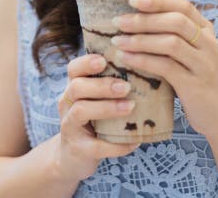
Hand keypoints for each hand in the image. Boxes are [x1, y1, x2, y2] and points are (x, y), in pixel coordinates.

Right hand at [53, 53, 139, 181]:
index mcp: (74, 88)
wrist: (73, 156)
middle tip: (126, 87)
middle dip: (102, 85)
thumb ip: (111, 87)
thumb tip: (149, 72)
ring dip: (107, 108)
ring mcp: (70, 126)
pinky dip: (117, 145)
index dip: (86, 62)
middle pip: (76, 87)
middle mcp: (67, 104)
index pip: (74, 69)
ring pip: (81, 111)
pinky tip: (135, 141)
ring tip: (130, 107)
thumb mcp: (96, 101)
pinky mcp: (78, 149)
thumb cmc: (93, 122)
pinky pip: (97, 145)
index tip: (104, 60)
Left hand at [110, 0, 217, 137]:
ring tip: (118, 41)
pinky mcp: (195, 84)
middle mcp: (208, 43)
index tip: (132, 0)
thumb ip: (171, 35)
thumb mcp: (188, 52)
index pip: (182, 5)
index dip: (157, 0)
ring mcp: (204, 64)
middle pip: (176, 21)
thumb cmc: (194, 79)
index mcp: (205, 30)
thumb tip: (133, 17)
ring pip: (171, 43)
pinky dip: (143, 60)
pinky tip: (126, 59)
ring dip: (140, 40)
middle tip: (118, 22)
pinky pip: (166, 67)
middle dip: (144, 19)